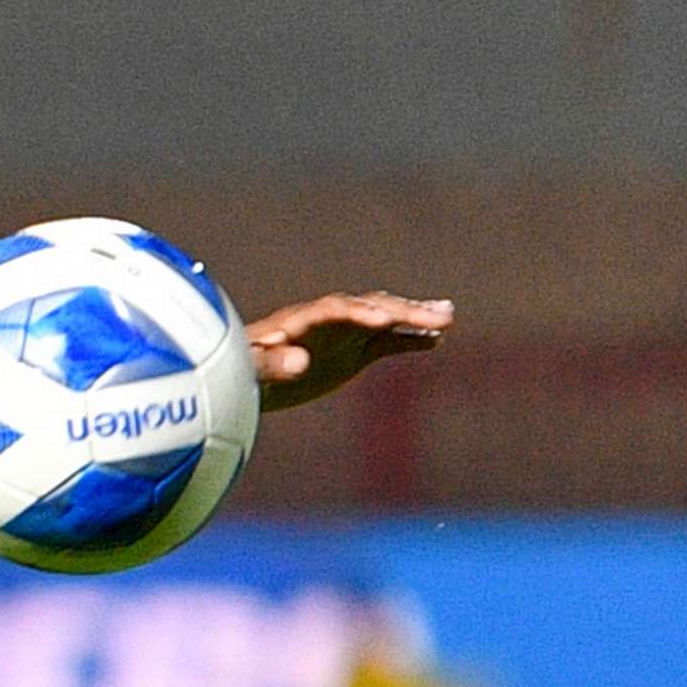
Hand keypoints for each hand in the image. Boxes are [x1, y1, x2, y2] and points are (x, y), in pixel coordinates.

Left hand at [251, 293, 453, 410]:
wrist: (244, 377)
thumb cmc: (238, 370)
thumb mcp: (249, 369)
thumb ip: (271, 364)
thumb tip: (298, 363)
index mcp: (300, 320)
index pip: (334, 310)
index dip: (359, 312)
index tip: (384, 320)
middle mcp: (328, 321)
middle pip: (370, 309)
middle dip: (402, 311)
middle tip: (440, 315)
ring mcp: (344, 333)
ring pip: (385, 319)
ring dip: (414, 316)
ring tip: (448, 316)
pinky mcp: (354, 349)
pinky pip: (388, 341)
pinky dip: (410, 339)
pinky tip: (437, 338)